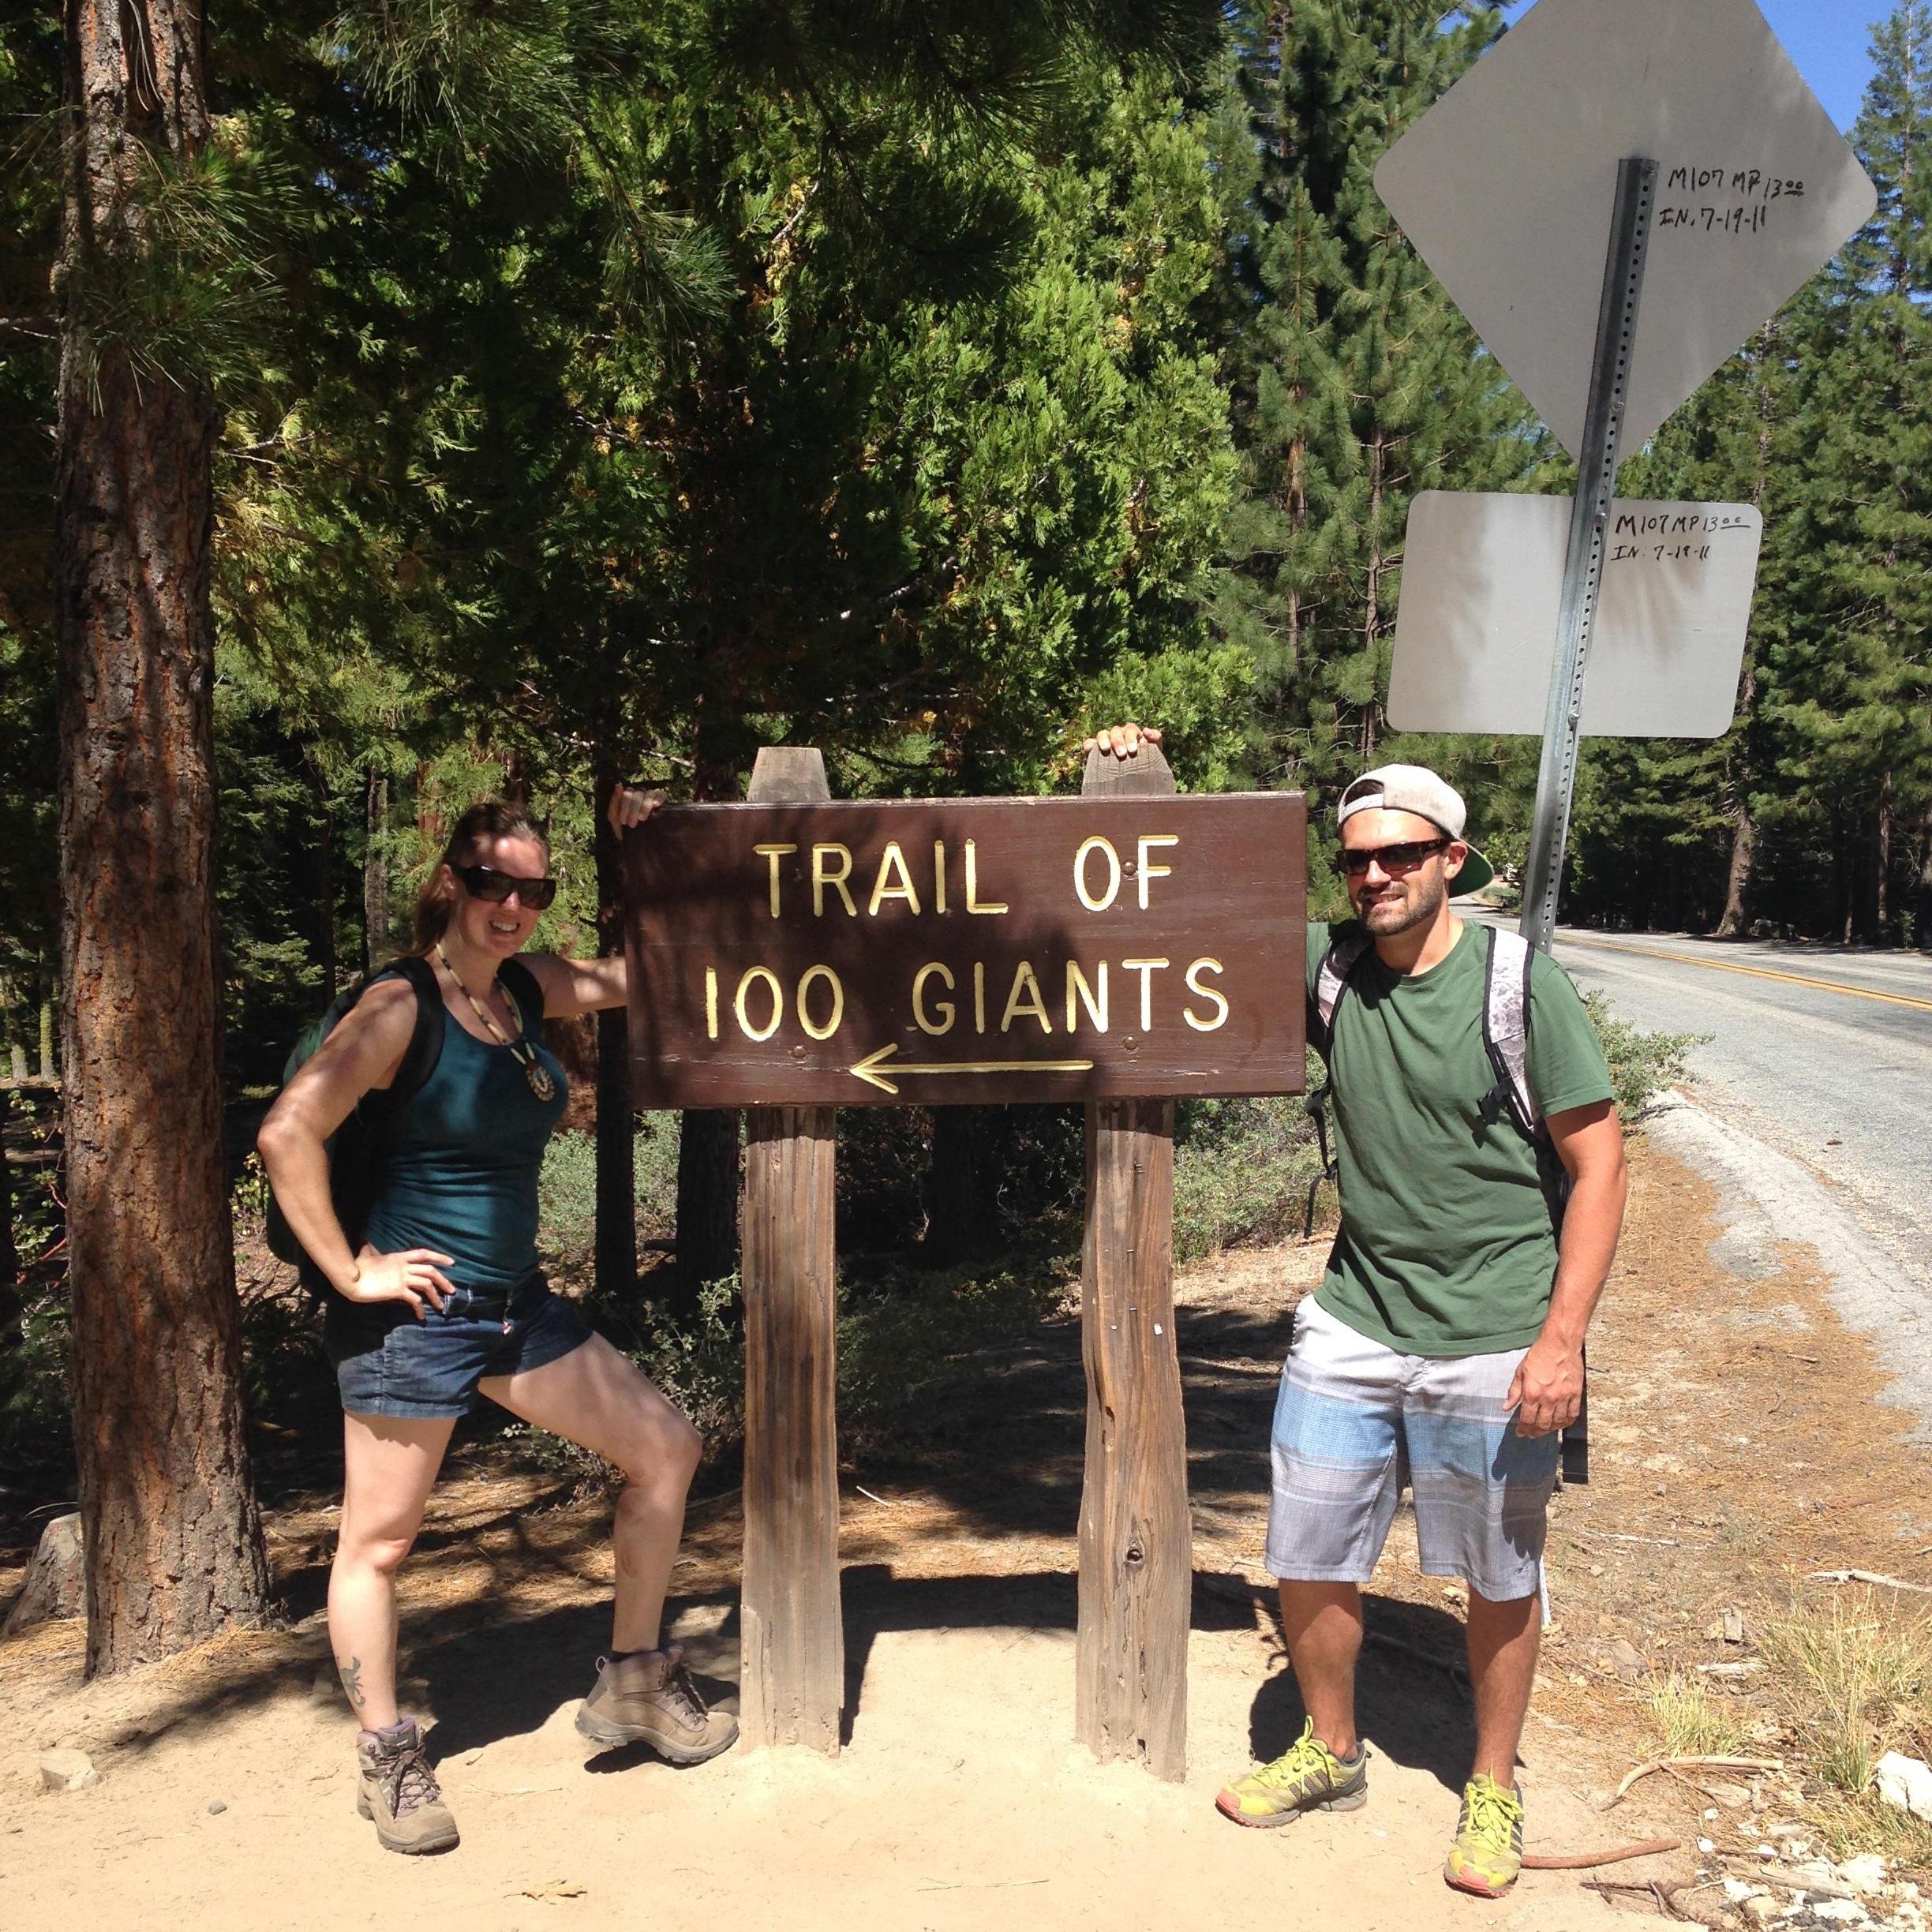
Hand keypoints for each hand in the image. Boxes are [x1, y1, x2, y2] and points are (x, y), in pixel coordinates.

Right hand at [340, 1244, 455, 1319]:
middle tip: (452, 1290)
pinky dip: (420, 1309)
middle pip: (430, 1271)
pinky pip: (415, 1300)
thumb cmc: (357, 1267)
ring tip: (441, 1306)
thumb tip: (366, 1245)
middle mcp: (404, 1266)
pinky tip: (421, 1316)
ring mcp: (402, 1278)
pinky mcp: (397, 1290)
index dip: (439, 1256)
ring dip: (436, 1296)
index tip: (451, 1262)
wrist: (352, 1278)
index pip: (424, 1253)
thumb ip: (372, 1251)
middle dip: (444, 1280)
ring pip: (427, 1284)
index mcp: (399, 1257)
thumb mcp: (367, 1255)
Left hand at [607, 784, 665, 835]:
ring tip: (642, 819)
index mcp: (628, 795)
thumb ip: (614, 801)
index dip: (625, 806)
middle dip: (633, 809)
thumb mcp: (614, 816)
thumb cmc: (623, 828)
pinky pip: (662, 794)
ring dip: (645, 806)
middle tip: (632, 824)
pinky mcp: (661, 802)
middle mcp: (640, 794)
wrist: (634, 843)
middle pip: (638, 794)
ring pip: (649, 794)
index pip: (628, 793)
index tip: (623, 821)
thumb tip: (619, 785)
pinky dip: (659, 798)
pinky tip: (656, 805)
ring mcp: (651, 798)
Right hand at [1081, 721, 1162, 759]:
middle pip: (1116, 731)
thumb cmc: (1147, 766)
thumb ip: (1155, 739)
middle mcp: (1119, 735)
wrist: (1137, 783)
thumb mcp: (1155, 753)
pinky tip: (1089, 749)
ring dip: (1104, 740)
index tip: (1133, 751)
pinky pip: (1089, 743)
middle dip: (1119, 741)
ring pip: (1103, 734)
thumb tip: (1146, 731)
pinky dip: (1089, 745)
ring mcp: (1106, 741)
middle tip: (1122, 754)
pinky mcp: (1095, 751)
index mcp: (1133, 734)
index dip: (1131, 738)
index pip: (1130, 730)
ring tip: (1106, 750)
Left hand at [1506, 1334, 1583, 1436]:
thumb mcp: (1520, 1372)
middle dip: (1536, 1432)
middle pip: (1542, 1424)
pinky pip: (1572, 1414)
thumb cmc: (1538, 1355)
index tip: (1521, 1433)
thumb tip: (1506, 1407)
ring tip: (1544, 1430)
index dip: (1523, 1429)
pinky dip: (1566, 1423)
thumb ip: (1514, 1391)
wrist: (1559, 1344)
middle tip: (1532, 1435)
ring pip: (1557, 1422)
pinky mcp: (1575, 1394)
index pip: (1527, 1419)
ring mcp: (1563, 1398)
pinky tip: (1561, 1424)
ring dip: (1550, 1430)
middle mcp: (1548, 1399)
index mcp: (1532, 1393)